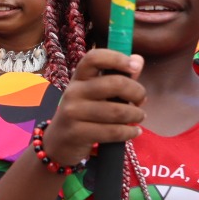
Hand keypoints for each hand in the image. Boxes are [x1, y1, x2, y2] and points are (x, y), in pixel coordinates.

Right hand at [45, 49, 145, 166]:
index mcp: (79, 78)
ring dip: (136, 115)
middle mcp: (73, 92)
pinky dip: (129, 132)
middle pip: (114, 84)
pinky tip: (133, 132)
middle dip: (137, 92)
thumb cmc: (84, 113)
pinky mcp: (77, 133)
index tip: (134, 68)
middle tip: (141, 101)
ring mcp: (73, 113)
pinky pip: (113, 131)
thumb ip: (118, 76)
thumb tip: (138, 60)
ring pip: (117, 111)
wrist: (58, 142)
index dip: (117, 58)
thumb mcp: (96, 93)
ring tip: (138, 117)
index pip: (94, 58)